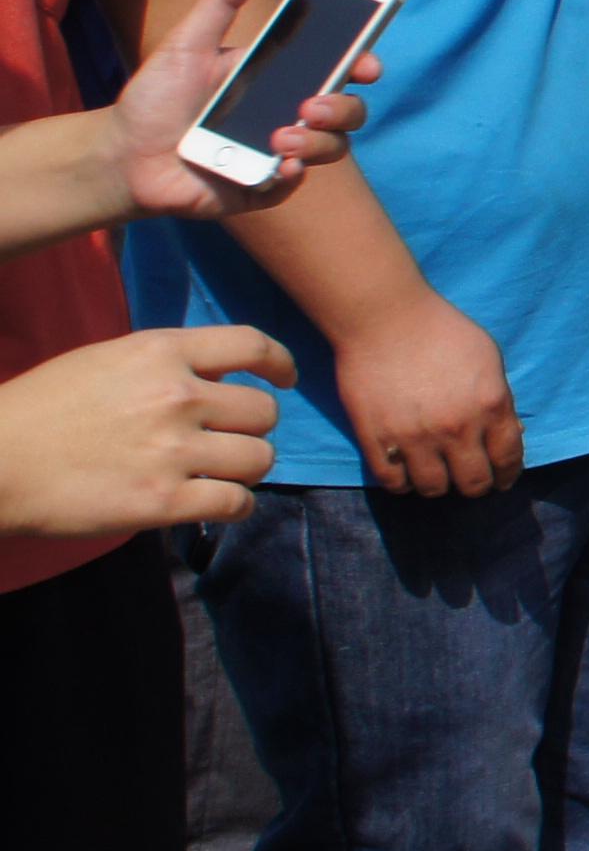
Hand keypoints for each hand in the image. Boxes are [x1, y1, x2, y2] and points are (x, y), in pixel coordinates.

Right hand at [0, 325, 284, 537]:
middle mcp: (176, 396)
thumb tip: (213, 378)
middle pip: (264, 412)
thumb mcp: (104, 362)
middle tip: (231, 441)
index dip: (280, 364)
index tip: (284, 380)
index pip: (251, 345)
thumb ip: (163, 364)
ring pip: (260, 458)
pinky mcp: (164, 501)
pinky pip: (236, 502)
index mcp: (160, 352)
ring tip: (222, 473)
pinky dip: (236, 505)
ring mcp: (173, 449)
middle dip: (254, 429)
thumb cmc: (41, 411)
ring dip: (248, 469)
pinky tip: (218, 503)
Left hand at [115, 0, 374, 220]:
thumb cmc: (154, 99)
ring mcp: (281, 152)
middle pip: (350, 111)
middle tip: (314, 104)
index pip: (337, 68)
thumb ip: (221, 2)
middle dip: (345, 107)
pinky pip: (296, 181)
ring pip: (334, 147)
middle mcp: (289, 115)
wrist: (122, 157)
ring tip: (280, 137)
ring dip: (319, 141)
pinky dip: (292, 173)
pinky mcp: (264, 186)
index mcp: (279, 78)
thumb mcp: (187, 44)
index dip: (362, 63)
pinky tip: (274, 164)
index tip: (367, 63)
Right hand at [338, 290, 519, 497]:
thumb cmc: (442, 330)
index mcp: (491, 406)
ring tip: (438, 477)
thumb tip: (508, 433)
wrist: (385, 318)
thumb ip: (500, 398)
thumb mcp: (489, 358)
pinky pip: (393, 482)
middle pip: (473, 483)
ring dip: (439, 487)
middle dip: (477, 486)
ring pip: (433, 488)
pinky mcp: (377, 439)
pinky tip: (407, 474)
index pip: (508, 459)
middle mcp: (457, 428)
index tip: (503, 480)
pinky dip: (403, 484)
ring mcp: (415, 437)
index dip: (508, 475)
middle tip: (471, 481)